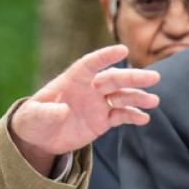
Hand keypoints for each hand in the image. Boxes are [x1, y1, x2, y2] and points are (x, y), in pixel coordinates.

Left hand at [10, 44, 159, 173]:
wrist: (39, 138)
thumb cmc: (33, 120)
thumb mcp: (33, 116)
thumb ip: (46, 112)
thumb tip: (62, 110)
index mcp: (71, 80)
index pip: (90, 64)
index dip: (105, 56)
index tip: (123, 50)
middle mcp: (88, 89)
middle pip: (113, 79)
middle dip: (133, 77)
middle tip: (154, 77)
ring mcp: (97, 104)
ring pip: (121, 97)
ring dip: (137, 97)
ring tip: (153, 101)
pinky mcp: (102, 120)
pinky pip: (120, 116)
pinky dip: (132, 116)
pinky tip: (144, 118)